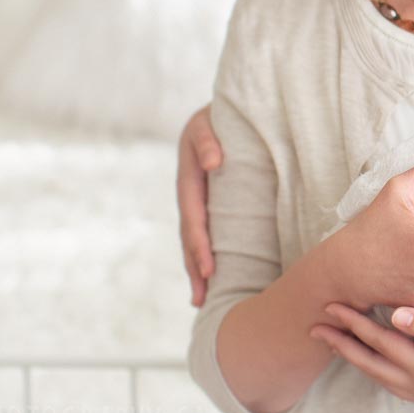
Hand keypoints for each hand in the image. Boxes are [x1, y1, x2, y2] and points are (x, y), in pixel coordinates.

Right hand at [176, 104, 223, 306]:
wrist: (224, 112)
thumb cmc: (219, 116)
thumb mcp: (207, 122)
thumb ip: (207, 139)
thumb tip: (215, 163)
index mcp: (190, 178)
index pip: (194, 218)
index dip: (199, 245)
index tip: (209, 269)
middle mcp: (192, 194)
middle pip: (190, 237)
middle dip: (195, 268)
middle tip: (202, 298)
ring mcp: (201, 200)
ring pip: (196, 239)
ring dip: (197, 269)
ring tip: (202, 300)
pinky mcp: (213, 203)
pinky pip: (209, 232)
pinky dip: (208, 255)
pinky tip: (213, 279)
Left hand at [313, 303, 413, 412]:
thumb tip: (398, 314)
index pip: (380, 342)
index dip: (354, 324)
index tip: (331, 308)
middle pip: (372, 364)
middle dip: (344, 344)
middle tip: (317, 329)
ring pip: (382, 376)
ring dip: (359, 358)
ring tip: (341, 345)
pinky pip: (397, 383)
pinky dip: (382, 370)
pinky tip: (383, 364)